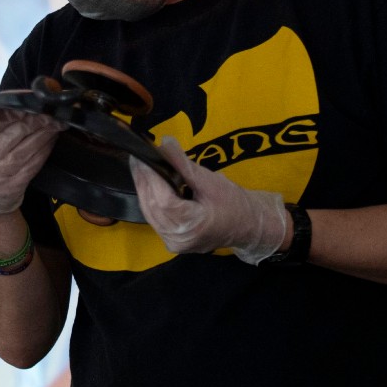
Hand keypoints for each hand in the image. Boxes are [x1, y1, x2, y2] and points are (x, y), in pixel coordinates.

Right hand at [0, 102, 61, 214]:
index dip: (7, 114)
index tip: (23, 104)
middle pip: (9, 137)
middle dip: (30, 121)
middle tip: (45, 109)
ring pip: (25, 150)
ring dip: (42, 133)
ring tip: (54, 120)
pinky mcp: (15, 186)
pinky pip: (33, 164)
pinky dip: (44, 149)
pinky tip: (52, 137)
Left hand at [129, 137, 287, 264]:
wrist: (250, 226)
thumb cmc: (235, 204)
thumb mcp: (210, 180)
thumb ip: (183, 164)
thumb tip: (163, 142)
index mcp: (191, 226)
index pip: (162, 199)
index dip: (150, 177)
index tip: (141, 156)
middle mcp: (178, 239)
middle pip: (152, 206)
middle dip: (143, 180)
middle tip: (137, 158)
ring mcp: (174, 243)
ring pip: (150, 213)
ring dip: (144, 189)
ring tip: (141, 167)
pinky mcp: (173, 240)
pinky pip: (155, 218)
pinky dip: (151, 200)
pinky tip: (150, 184)